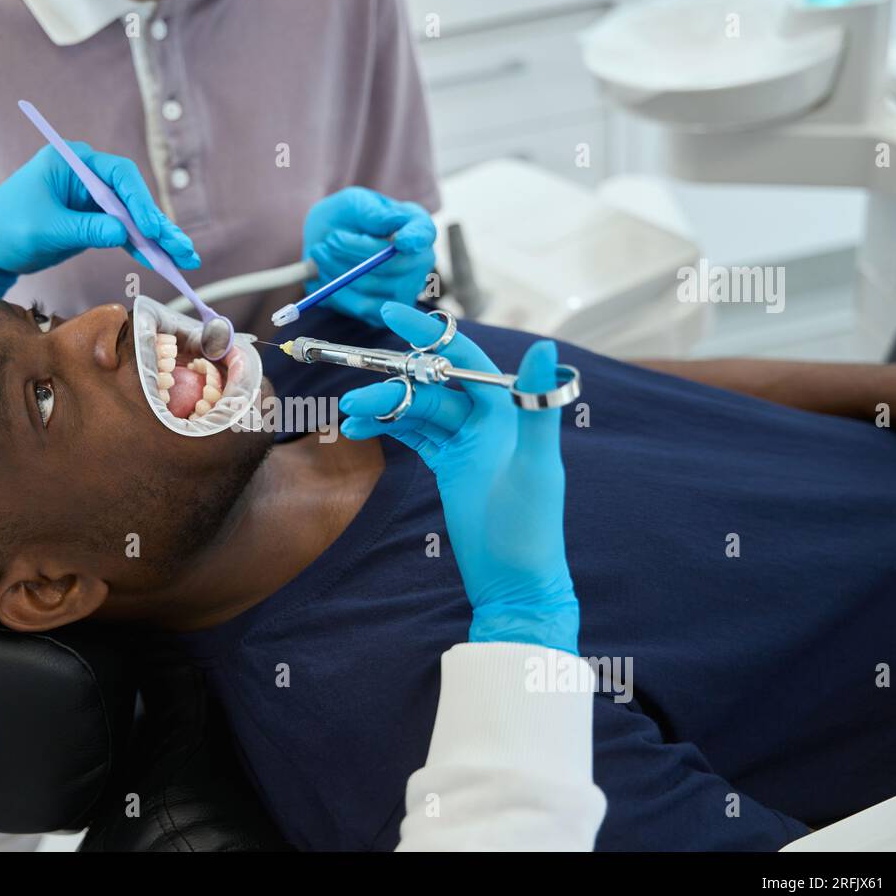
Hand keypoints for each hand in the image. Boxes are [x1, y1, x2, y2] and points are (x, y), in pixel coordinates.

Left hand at [0, 142, 198, 308]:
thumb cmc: (5, 228)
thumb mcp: (45, 230)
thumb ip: (85, 229)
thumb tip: (122, 232)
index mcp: (72, 162)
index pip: (118, 176)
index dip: (140, 203)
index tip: (152, 229)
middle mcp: (87, 175)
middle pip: (133, 197)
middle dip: (158, 224)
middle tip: (182, 249)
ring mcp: (92, 198)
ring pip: (133, 217)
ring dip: (158, 239)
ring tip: (184, 259)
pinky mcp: (93, 221)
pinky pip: (124, 233)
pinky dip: (142, 247)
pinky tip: (162, 261)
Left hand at [303, 188, 435, 325]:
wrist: (327, 245)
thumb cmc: (345, 219)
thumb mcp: (353, 204)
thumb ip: (370, 212)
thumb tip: (390, 222)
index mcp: (417, 227)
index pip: (424, 233)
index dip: (416, 239)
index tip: (401, 241)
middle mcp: (420, 261)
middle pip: (394, 265)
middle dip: (354, 253)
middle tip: (328, 240)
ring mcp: (406, 290)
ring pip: (372, 287)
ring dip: (338, 271)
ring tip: (319, 253)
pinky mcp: (387, 313)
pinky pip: (362, 308)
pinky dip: (337, 292)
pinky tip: (326, 275)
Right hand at [339, 303, 578, 653]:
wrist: (514, 582)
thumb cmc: (531, 528)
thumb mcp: (535, 466)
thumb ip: (535, 407)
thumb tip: (545, 348)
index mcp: (507, 413)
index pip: (463, 359)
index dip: (428, 335)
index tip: (392, 314)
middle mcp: (486, 420)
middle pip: (430, 386)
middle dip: (391, 385)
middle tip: (354, 399)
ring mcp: (465, 442)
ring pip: (416, 409)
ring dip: (383, 408)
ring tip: (349, 418)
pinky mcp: (449, 464)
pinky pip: (413, 433)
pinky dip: (388, 427)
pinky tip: (359, 429)